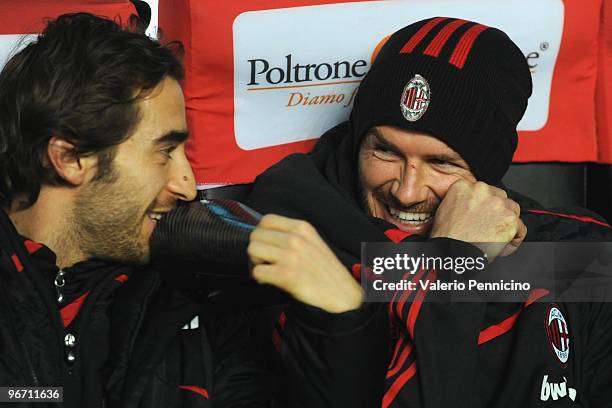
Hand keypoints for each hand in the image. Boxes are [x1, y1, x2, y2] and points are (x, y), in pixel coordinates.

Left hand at [248, 214, 362, 312]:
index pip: (266, 220)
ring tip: (268, 269)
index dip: (262, 233)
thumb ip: (292, 234)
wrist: (341, 294)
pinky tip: (271, 280)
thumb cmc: (326, 271)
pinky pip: (257, 271)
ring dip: (256, 262)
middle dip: (257, 249)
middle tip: (266, 260)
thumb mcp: (313, 242)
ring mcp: (290, 256)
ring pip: (252, 250)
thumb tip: (266, 235)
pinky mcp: (286, 275)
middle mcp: (295, 239)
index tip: (267, 244)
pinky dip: (260, 278)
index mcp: (302, 228)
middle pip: (256, 235)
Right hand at [430, 180, 525, 260]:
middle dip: (496, 211)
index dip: (483, 204)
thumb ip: (461, 200)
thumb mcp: (444, 209)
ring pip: (512, 210)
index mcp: (464, 186)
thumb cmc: (448, 237)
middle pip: (499, 197)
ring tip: (494, 236)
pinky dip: (514, 238)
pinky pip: (521, 228)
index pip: (483, 190)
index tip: (481, 213)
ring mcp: (498, 204)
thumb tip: (470, 204)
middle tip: (487, 225)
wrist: (454, 252)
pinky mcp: (510, 220)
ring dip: (506, 222)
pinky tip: (502, 244)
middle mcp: (483, 191)